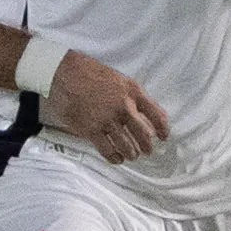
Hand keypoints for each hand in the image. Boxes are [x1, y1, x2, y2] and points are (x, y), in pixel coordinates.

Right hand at [44, 49, 168, 164]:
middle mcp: (123, 107)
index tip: (164, 136)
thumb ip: (131, 95)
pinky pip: (108, 150)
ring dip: (132, 154)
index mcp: (132, 92)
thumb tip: (141, 113)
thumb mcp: (119, 78)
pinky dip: (115, 157)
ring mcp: (107, 120)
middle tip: (148, 151)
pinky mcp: (91, 130)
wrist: (65, 72)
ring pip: (127, 146)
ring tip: (132, 155)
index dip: (163, 128)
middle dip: (148, 146)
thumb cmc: (90, 72)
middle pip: (144, 135)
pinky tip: (117, 158)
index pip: (156, 114)